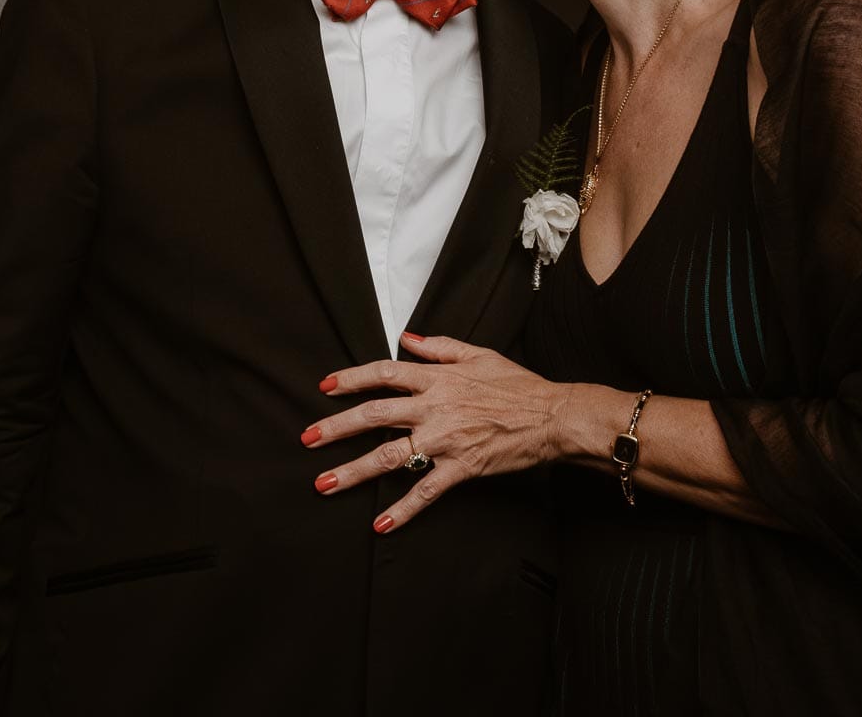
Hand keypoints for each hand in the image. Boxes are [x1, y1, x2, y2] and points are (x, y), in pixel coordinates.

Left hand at [303, 333, 565, 531]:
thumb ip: (439, 347)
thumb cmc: (519, 385)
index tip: (326, 386)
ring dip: (354, 471)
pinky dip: (403, 509)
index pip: (384, 374)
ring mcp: (446, 440)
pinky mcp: (461, 468)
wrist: (554, 416)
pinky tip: (381, 523)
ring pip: (391, 456)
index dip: (352, 379)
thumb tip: (408, 338)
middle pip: (375, 415)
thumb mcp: (479, 354)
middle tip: (307, 438)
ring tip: (325, 482)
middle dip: (336, 428)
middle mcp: (435, 408)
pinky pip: (426, 491)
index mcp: (438, 379)